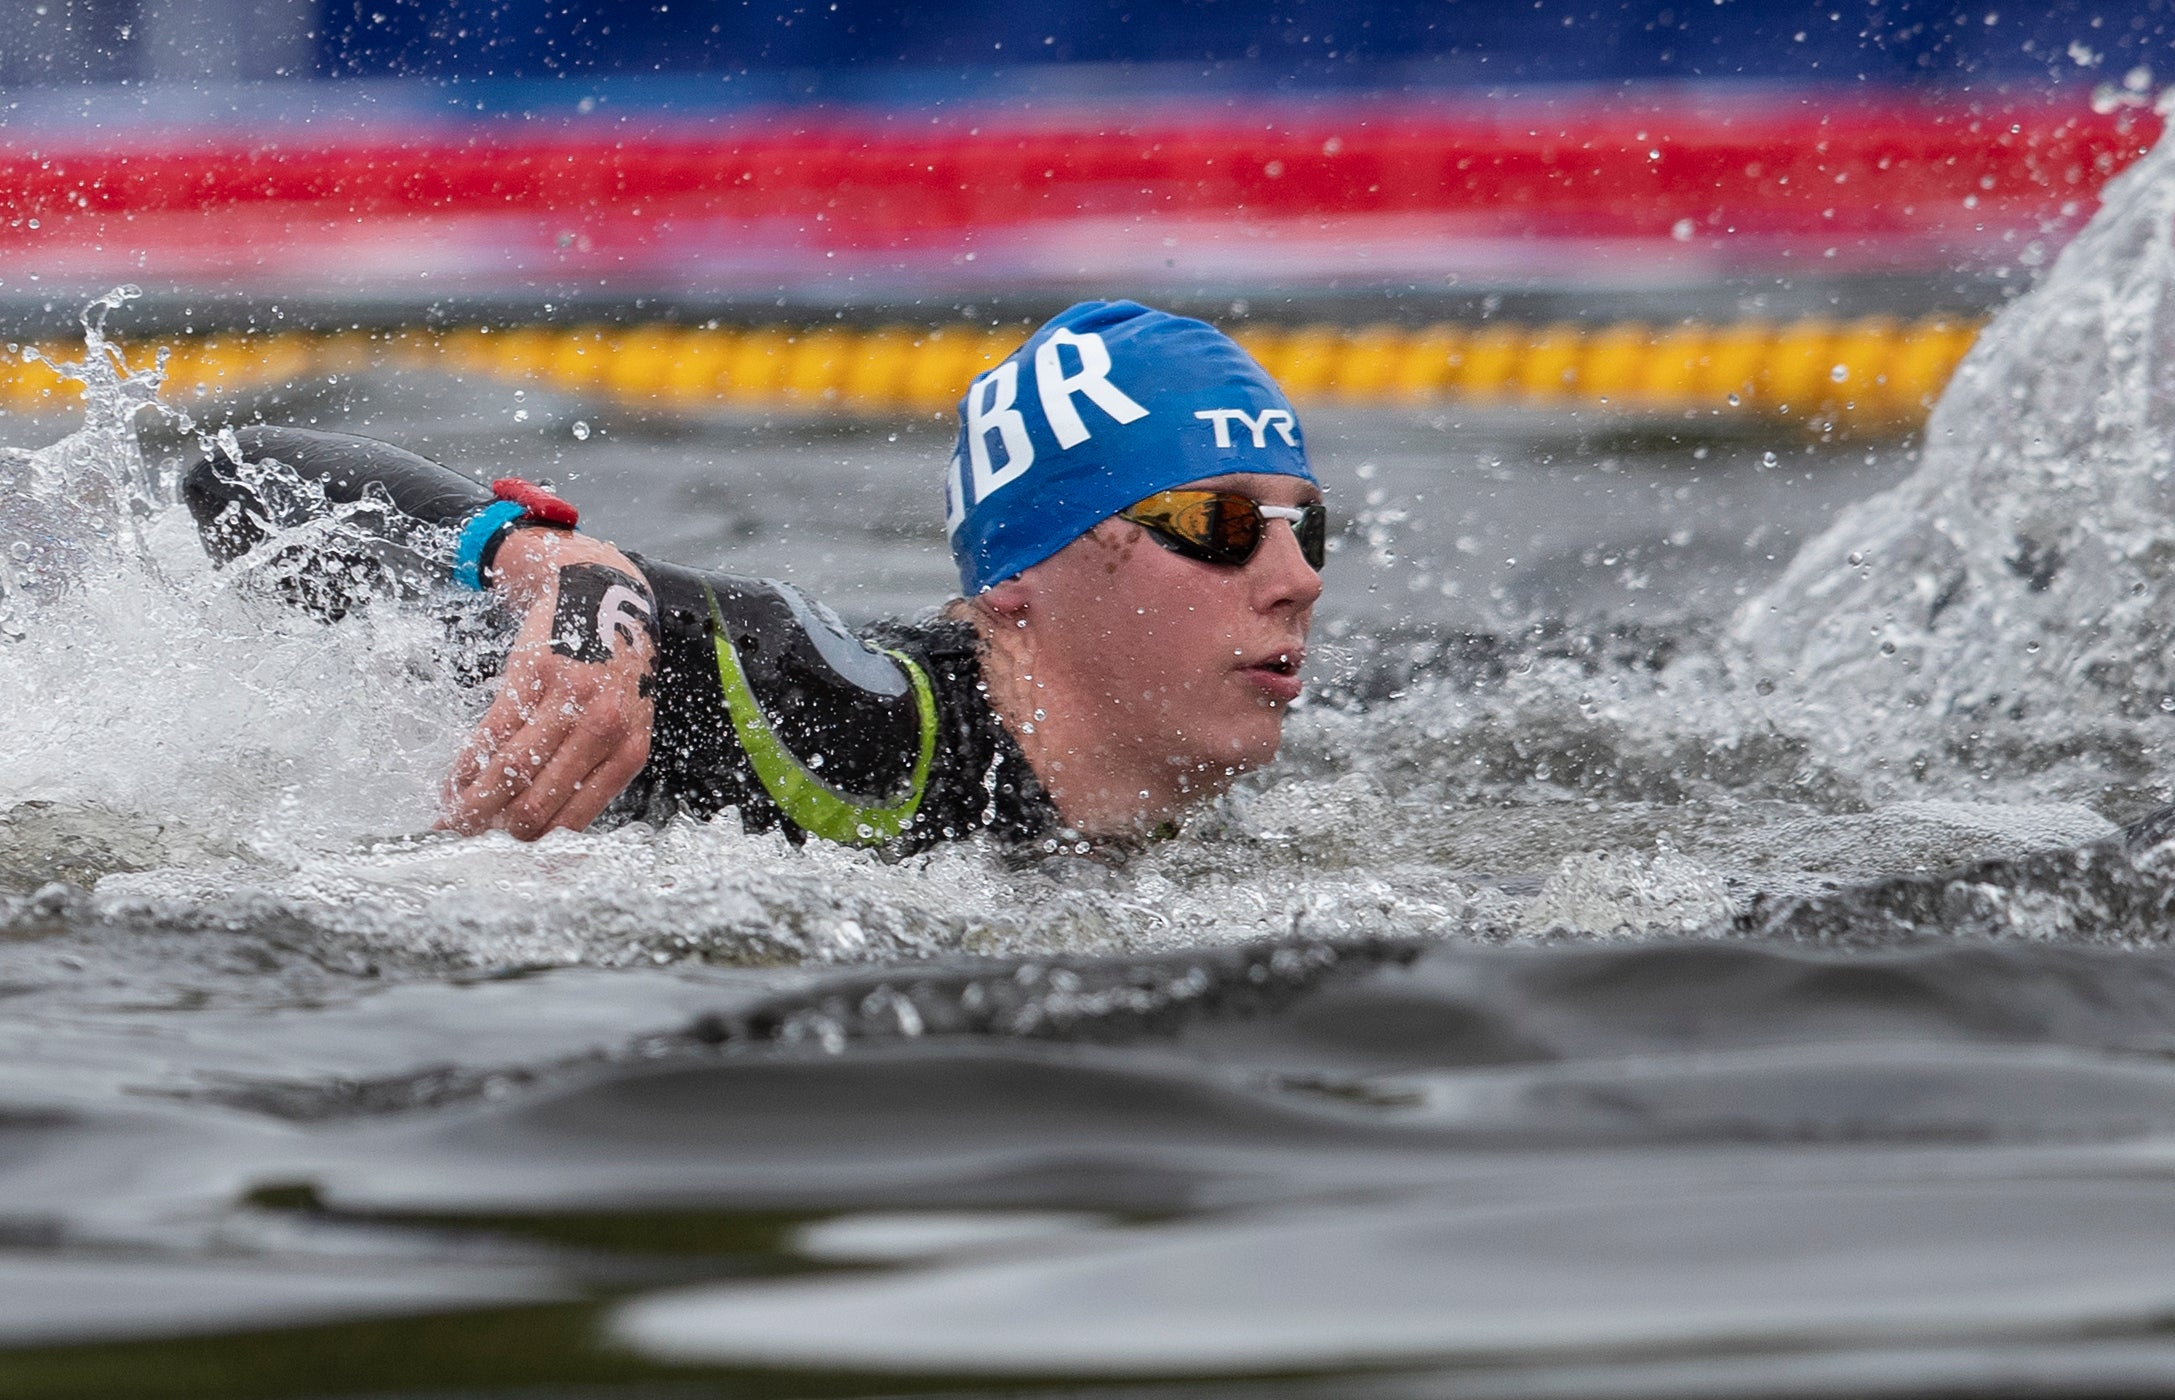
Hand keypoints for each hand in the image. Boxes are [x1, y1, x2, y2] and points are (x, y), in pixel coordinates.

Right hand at [439, 529, 656, 838]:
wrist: (606, 594)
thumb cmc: (612, 670)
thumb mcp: (624, 723)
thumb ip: (592, 770)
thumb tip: (539, 826)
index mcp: (628, 753)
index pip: (572, 821)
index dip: (528, 843)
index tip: (499, 847)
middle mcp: (603, 732)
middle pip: (534, 807)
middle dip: (493, 830)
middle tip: (466, 833)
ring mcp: (568, 703)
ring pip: (507, 775)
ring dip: (468, 804)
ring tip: (448, 814)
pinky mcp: (534, 676)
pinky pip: (489, 736)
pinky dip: (463, 767)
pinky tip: (450, 780)